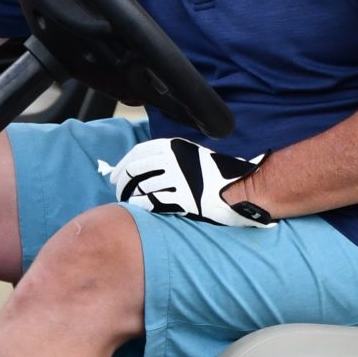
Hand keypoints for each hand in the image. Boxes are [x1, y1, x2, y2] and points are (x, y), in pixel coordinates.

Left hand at [99, 135, 273, 227]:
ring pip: (140, 188)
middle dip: (122, 183)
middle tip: (118, 191)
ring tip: (128, 202)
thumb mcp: (191, 156)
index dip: (121, 166)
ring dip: (130, 197)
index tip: (114, 176)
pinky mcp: (183, 199)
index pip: (137, 154)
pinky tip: (139, 209)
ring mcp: (178, 180)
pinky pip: (152, 203)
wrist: (243, 188)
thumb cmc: (217, 174)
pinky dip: (141, 206)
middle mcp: (174, 161)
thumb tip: (141, 166)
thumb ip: (169, 158)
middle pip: (134, 172)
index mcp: (175, 147)